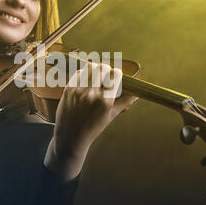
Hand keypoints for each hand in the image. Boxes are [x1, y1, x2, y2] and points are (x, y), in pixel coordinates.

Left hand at [44, 62, 137, 180]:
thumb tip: (137, 93)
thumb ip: (124, 102)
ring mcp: (78, 90)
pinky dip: (83, 74)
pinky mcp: (68, 89)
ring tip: (95, 77)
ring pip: (90, 67)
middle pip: (103, 68)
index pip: (115, 75)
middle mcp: (92, 93)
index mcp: (105, 101)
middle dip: (106, 70)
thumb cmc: (92, 128)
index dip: (117, 74)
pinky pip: (78, 73)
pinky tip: (85, 82)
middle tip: (106, 76)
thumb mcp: (111, 116)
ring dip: (95, 70)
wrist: (70, 137)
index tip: (116, 76)